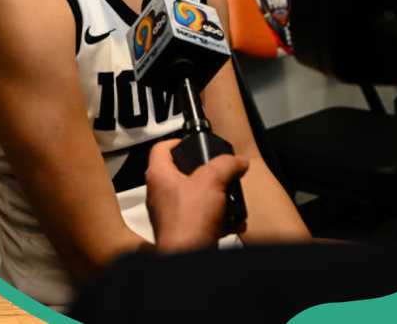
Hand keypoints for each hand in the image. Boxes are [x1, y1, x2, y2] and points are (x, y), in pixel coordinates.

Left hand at [145, 138, 248, 253]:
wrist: (188, 255)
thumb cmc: (189, 218)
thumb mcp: (212, 181)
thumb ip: (225, 165)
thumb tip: (238, 161)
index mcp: (159, 176)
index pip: (160, 149)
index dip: (176, 141)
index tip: (192, 142)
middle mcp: (160, 193)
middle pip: (183, 174)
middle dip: (208, 175)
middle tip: (222, 173)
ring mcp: (170, 214)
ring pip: (196, 198)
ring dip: (218, 199)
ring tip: (233, 199)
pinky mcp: (183, 230)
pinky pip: (203, 219)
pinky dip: (219, 219)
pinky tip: (235, 222)